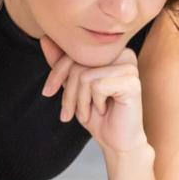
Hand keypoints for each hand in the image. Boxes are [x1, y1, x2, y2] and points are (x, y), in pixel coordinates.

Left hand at [40, 35, 146, 153]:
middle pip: (78, 62)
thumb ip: (62, 63)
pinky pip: (98, 86)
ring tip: (88, 111)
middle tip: (70, 112)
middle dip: (67, 91)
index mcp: (110, 50)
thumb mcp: (73, 86)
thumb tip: (45, 38)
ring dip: (80, 101)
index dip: (56, 73)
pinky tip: (104, 109)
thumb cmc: (97, 113)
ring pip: (85, 76)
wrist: (116, 140)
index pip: (74, 51)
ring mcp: (130, 67)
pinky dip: (95, 103)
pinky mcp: (132, 82)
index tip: (47, 92)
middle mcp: (123, 53)